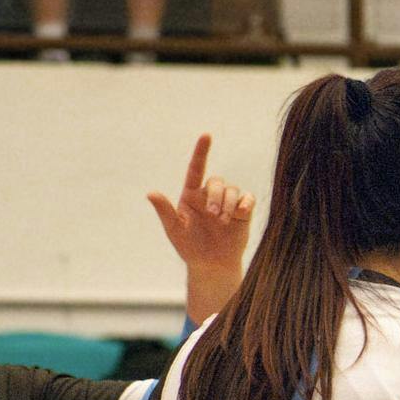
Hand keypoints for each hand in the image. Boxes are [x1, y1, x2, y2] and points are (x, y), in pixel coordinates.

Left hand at [151, 134, 253, 272]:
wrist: (212, 264)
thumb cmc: (190, 247)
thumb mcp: (175, 230)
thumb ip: (165, 211)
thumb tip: (151, 193)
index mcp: (192, 196)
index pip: (196, 168)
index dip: (201, 152)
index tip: (206, 136)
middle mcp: (210, 196)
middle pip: (217, 181)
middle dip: (217, 195)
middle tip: (214, 214)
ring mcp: (228, 203)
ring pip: (233, 189)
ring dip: (228, 203)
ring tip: (223, 221)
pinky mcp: (243, 212)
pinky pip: (248, 198)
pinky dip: (246, 202)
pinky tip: (241, 212)